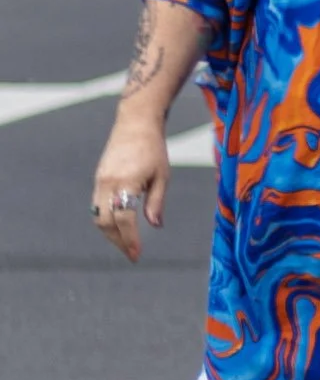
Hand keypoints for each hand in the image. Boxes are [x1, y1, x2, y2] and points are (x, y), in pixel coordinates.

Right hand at [90, 110, 170, 262]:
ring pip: (98, 216)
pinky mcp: (98, 179)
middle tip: (132, 254)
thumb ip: (156, 202)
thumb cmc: (153, 149)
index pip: (124, 219)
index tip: (137, 254)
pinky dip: (106, 220)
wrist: (135, 124)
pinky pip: (98, 206)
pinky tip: (119, 227)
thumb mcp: (162, 176)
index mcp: (125, 183)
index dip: (130, 239)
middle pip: (106, 222)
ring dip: (110, 233)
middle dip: (118, 241)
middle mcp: (107, 183)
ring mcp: (100, 181)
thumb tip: (155, 226)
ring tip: (126, 244)